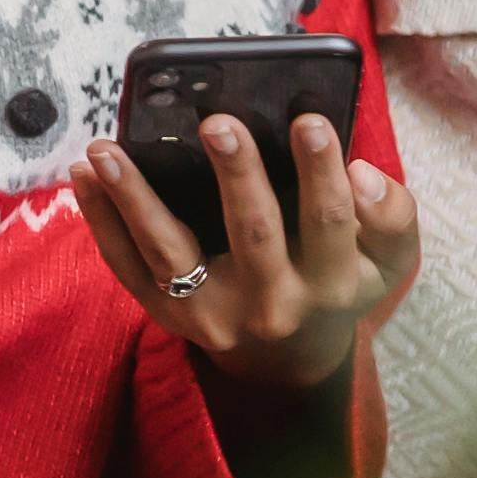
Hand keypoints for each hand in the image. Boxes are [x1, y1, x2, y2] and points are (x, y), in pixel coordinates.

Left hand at [78, 111, 421, 392]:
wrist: (287, 357)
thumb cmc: (337, 281)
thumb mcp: (385, 260)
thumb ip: (391, 215)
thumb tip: (361, 172)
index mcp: (330, 284)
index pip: (329, 222)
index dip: (321, 172)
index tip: (310, 120)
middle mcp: (270, 306)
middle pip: (253, 234)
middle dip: (236, 175)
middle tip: (218, 121)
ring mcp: (211, 313)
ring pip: (171, 253)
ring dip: (136, 198)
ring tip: (107, 150)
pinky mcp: (166, 313)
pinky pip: (127, 266)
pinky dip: (101, 220)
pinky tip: (84, 175)